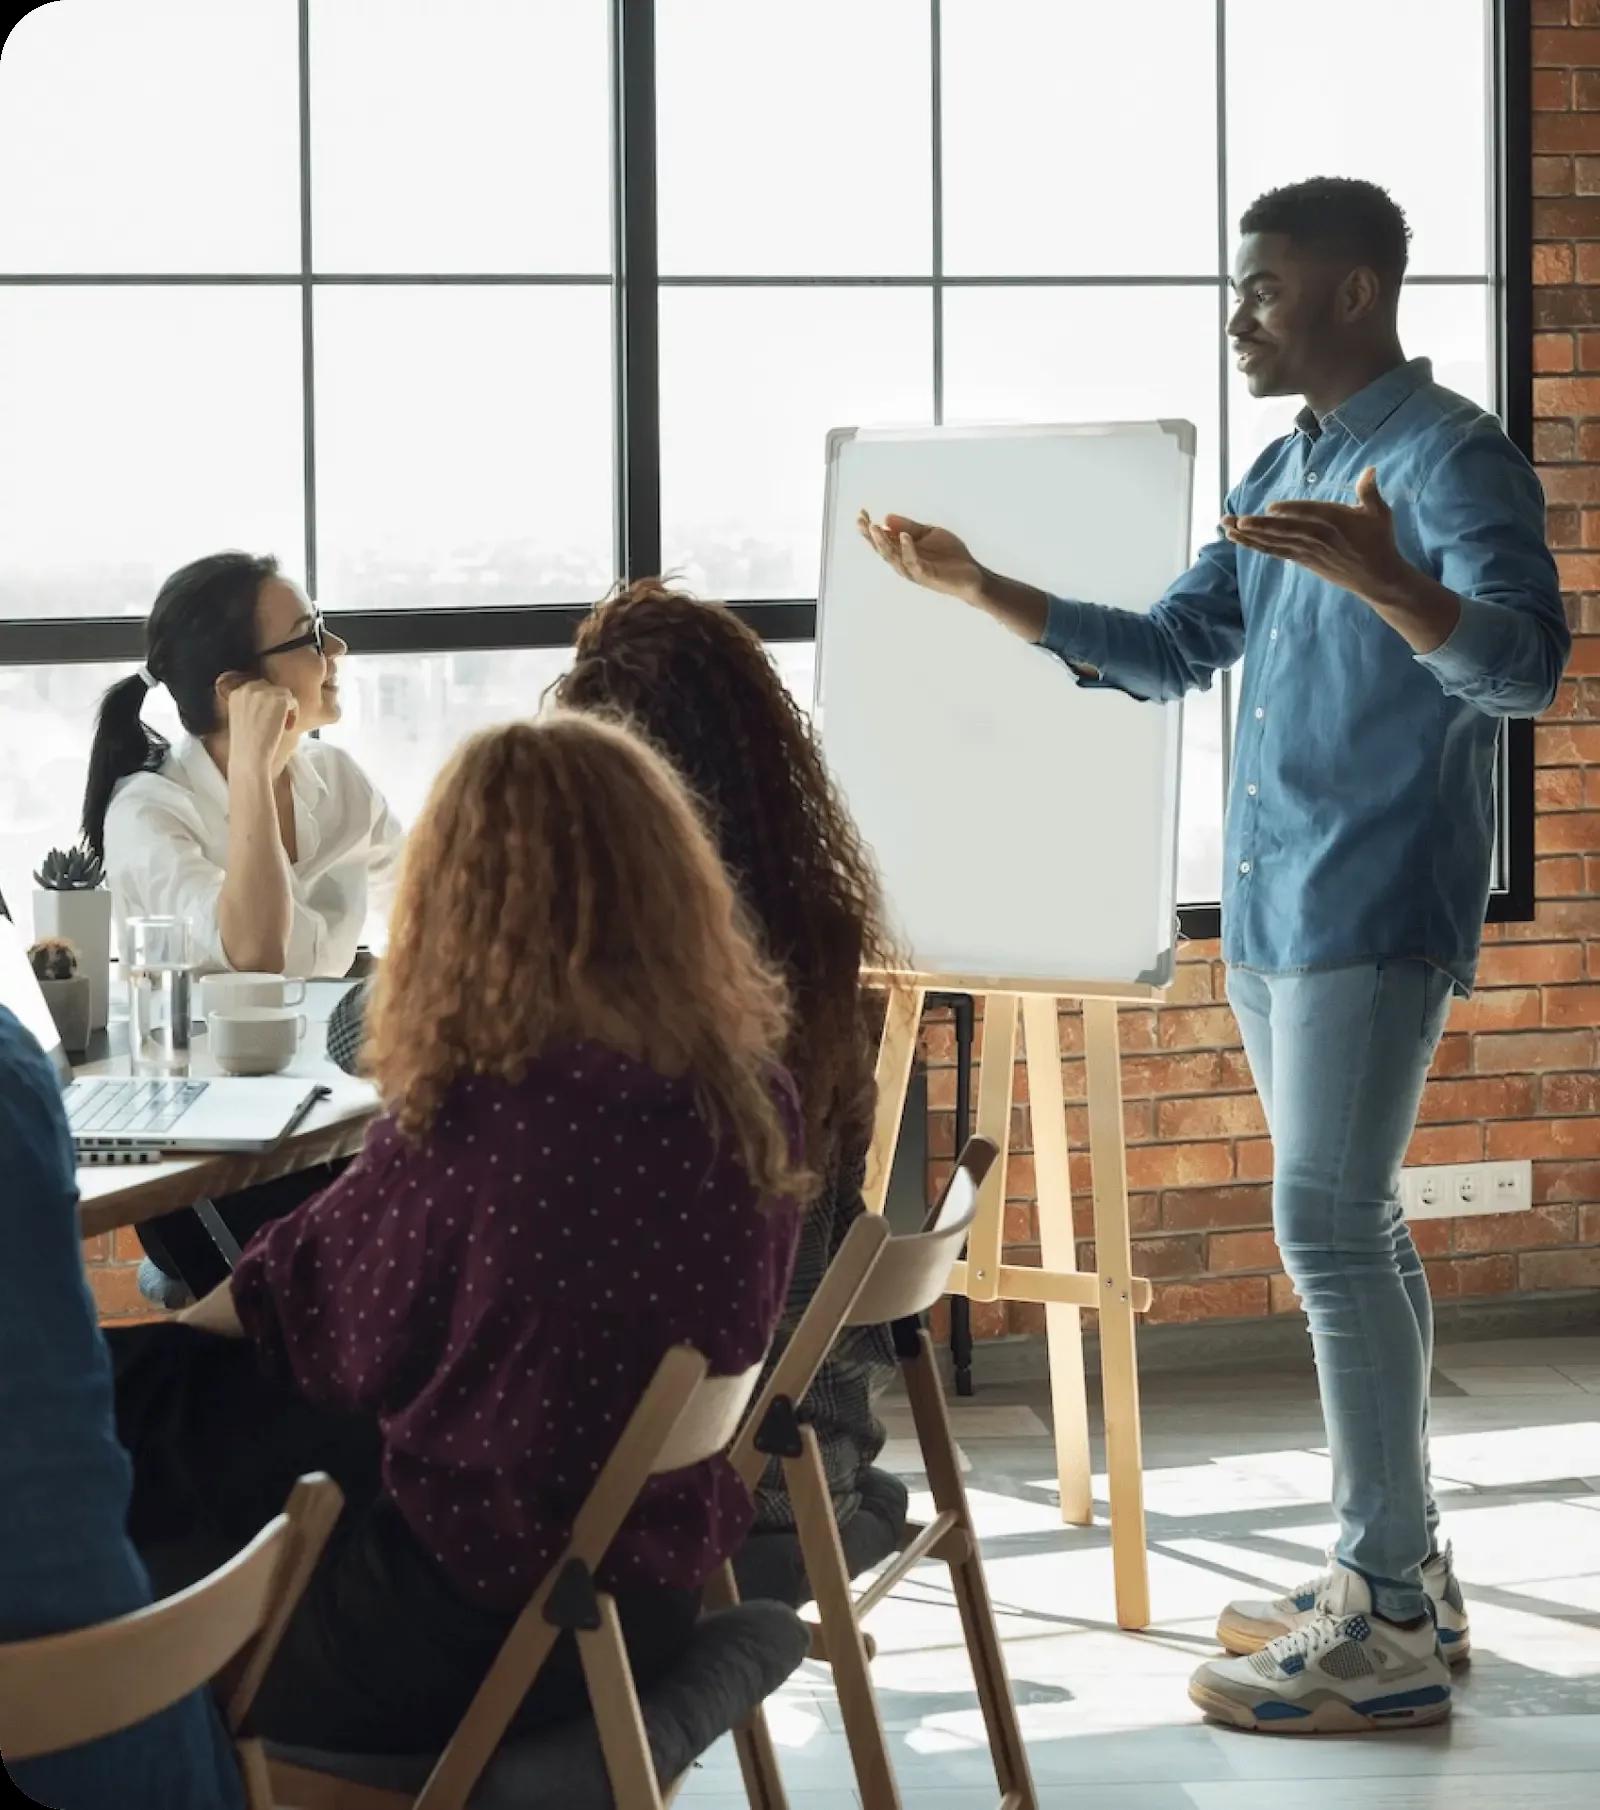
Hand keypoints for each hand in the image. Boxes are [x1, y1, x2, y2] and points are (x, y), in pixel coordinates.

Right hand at [223, 678, 297, 770]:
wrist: (249, 756)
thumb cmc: (246, 744)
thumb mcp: (241, 717)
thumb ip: (251, 704)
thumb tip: (270, 701)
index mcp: (236, 692)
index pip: (258, 687)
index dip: (267, 703)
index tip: (268, 718)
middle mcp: (248, 688)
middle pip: (272, 688)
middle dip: (277, 704)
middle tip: (277, 723)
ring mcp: (264, 692)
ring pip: (284, 694)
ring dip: (286, 710)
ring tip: (282, 726)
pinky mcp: (279, 699)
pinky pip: (293, 702)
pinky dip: (294, 715)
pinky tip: (286, 728)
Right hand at [858, 509, 982, 603]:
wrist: (971, 573)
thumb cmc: (949, 555)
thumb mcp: (929, 533)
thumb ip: (910, 527)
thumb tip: (886, 518)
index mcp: (902, 551)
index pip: (881, 539)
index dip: (869, 528)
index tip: (862, 512)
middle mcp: (903, 562)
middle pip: (881, 549)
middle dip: (870, 535)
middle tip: (861, 520)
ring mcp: (913, 570)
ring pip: (893, 557)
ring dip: (883, 542)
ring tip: (874, 527)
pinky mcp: (926, 575)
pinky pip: (914, 562)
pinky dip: (908, 549)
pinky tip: (905, 537)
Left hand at [1221, 466, 1410, 607]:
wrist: (1377, 577)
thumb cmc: (1379, 540)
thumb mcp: (1378, 513)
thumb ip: (1369, 491)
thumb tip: (1370, 469)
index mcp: (1335, 520)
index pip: (1308, 513)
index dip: (1289, 511)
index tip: (1269, 508)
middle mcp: (1317, 536)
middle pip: (1282, 529)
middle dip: (1254, 525)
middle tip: (1229, 520)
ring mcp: (1307, 550)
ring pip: (1273, 542)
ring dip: (1248, 536)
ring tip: (1226, 529)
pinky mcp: (1303, 560)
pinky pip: (1276, 552)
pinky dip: (1258, 546)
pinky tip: (1241, 540)